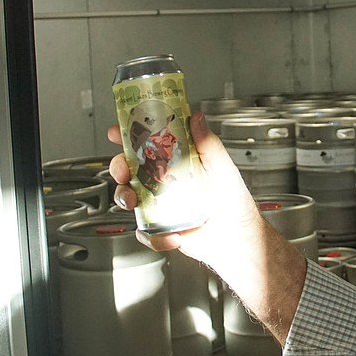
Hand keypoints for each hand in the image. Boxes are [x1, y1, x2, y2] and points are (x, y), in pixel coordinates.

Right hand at [107, 112, 259, 267]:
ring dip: (125, 198)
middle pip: (129, 168)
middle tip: (125, 171)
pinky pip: (145, 232)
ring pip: (128, 198)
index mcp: (176, 162)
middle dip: (119, 167)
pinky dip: (153, 236)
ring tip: (136, 201)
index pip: (149, 144)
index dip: (129, 135)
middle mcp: (164, 181)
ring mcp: (160, 205)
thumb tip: (196, 118)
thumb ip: (208, 143)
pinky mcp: (160, 228)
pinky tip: (172, 235)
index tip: (118, 131)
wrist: (237, 237)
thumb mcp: (222, 167)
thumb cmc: (233, 200)